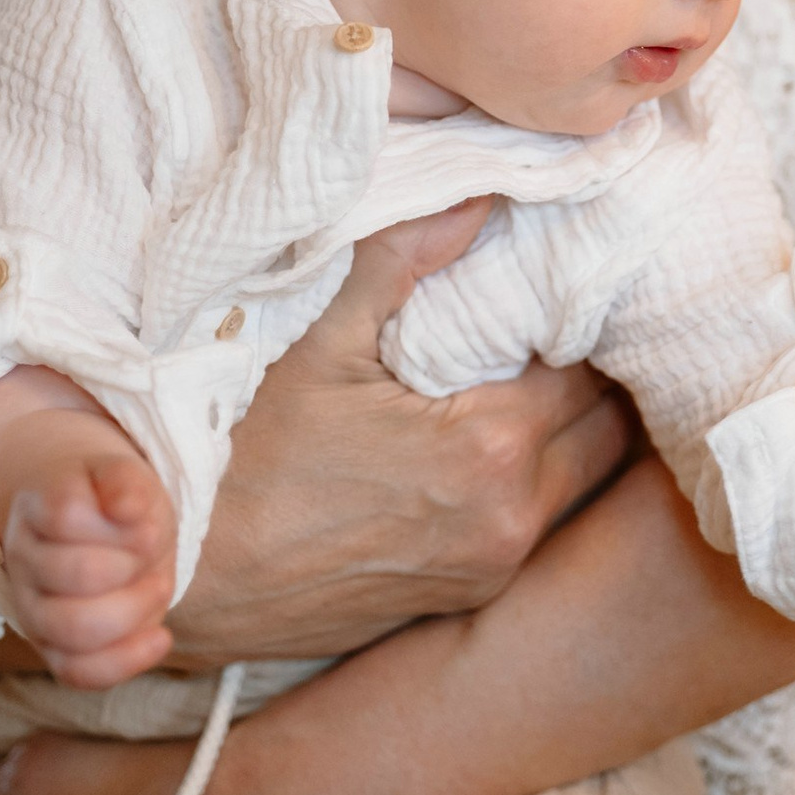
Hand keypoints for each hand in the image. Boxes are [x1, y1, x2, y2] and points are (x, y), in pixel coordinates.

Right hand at [0, 432, 176, 689]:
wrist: (97, 528)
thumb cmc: (110, 502)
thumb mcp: (123, 476)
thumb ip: (123, 483)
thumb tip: (129, 507)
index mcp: (36, 509)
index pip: (67, 514)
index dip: (119, 521)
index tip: (144, 520)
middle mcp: (23, 562)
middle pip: (78, 574)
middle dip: (133, 563)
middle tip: (153, 551)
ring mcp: (33, 610)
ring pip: (75, 630)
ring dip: (135, 608)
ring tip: (159, 586)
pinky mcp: (53, 650)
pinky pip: (78, 672)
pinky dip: (126, 659)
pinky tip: (161, 637)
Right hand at [166, 198, 637, 665]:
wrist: (187, 580)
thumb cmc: (244, 458)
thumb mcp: (319, 342)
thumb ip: (405, 261)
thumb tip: (479, 195)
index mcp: (490, 448)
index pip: (589, 365)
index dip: (578, 318)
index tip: (554, 285)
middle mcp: (510, 518)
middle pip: (607, 426)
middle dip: (592, 372)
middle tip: (554, 325)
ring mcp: (490, 567)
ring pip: (581, 478)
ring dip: (571, 429)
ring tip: (528, 376)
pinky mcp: (465, 599)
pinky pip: (538, 523)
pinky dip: (536, 478)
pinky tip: (491, 441)